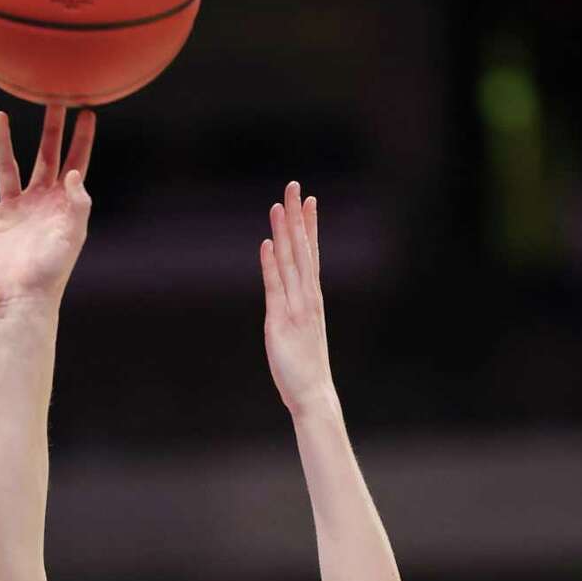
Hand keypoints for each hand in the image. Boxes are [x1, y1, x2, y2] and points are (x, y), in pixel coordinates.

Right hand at [0, 105, 95, 311]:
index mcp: (62, 204)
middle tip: (52, 98)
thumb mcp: (72, 236)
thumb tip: (75, 172)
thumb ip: (78, 204)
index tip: (87, 111)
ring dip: (4, 142)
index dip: (82, 139)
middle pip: (45, 155)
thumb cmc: (51, 271)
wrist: (22, 298)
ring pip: (8, 166)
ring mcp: (14, 208)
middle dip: (49, 128)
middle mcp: (39, 200)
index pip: (76, 163)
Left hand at [260, 180, 334, 412]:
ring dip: (285, 233)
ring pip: (291, 262)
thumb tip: (288, 296)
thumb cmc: (306, 367)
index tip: (309, 200)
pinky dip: (272, 265)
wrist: (313, 394)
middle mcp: (308, 298)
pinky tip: (268, 244)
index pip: (311, 254)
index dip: (309, 226)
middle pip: (303, 250)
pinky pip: (276, 287)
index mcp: (312, 298)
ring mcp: (296, 308)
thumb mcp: (301, 332)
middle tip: (295, 186)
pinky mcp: (281, 321)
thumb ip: (295, 311)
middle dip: (298, 217)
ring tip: (280, 205)